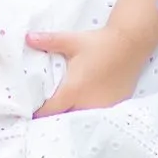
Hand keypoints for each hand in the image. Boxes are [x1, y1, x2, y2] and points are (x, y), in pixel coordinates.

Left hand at [27, 26, 149, 115]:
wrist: (130, 43)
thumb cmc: (99, 43)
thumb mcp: (72, 41)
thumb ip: (48, 41)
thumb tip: (27, 38)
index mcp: (72, 91)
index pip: (49, 111)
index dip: (38, 113)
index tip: (30, 113)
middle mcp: (87, 103)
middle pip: (64, 119)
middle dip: (54, 118)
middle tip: (46, 113)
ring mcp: (102, 107)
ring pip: (81, 119)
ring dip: (72, 117)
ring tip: (64, 114)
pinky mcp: (115, 106)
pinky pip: (97, 116)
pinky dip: (89, 114)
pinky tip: (86, 107)